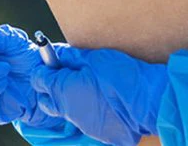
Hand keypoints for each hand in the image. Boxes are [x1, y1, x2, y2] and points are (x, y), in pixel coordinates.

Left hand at [29, 44, 167, 145]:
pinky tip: (104, 102)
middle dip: (51, 89)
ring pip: (68, 111)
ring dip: (73, 100)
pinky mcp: (97, 133)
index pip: (38, 80)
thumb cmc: (122, 76)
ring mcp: (83, 125)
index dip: (45, 68)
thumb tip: (58, 54)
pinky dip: (89, 110)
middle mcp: (68, 111)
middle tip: (67, 76)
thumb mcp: (95, 58)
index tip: (54, 62)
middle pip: (46, 101)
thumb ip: (72, 57)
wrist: (148, 102)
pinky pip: (86, 120)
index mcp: (63, 90)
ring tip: (92, 89)